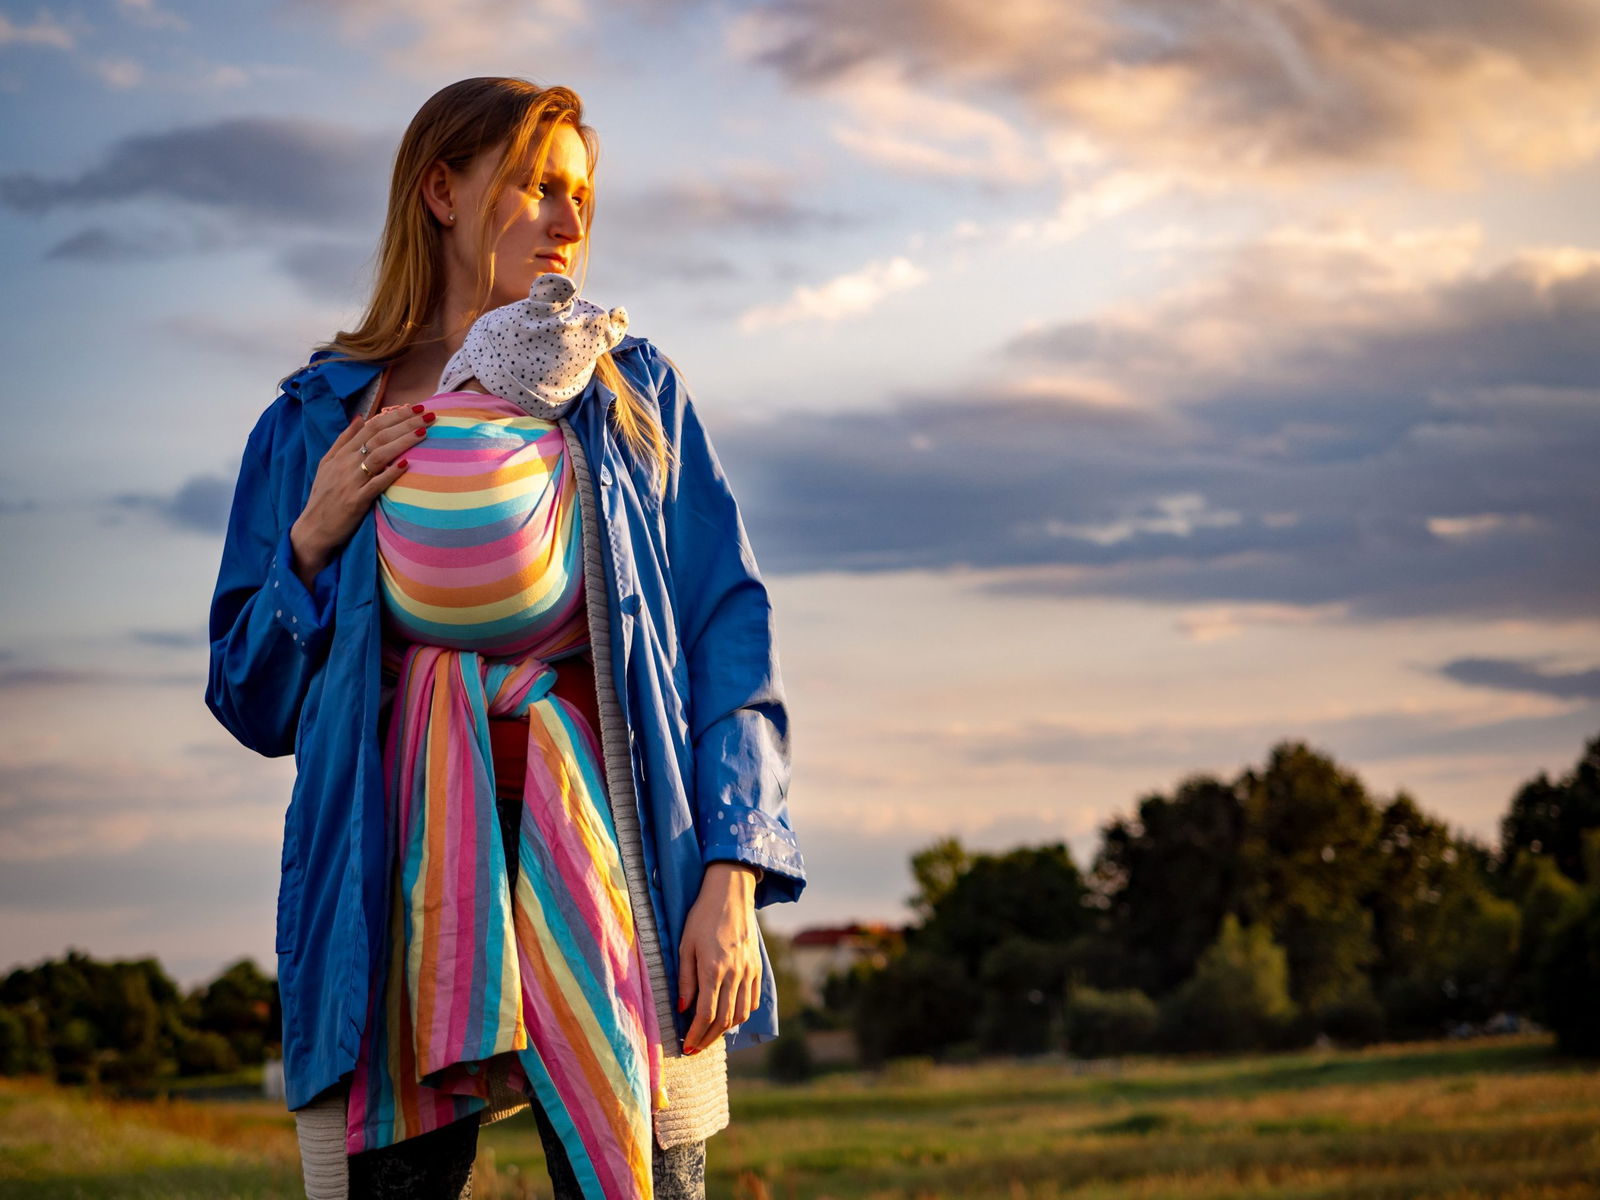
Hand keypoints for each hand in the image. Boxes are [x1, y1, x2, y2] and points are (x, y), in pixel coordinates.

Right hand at [290, 403, 433, 581]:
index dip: (393, 415)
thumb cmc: (324, 496)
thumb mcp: (327, 463)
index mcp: (341, 454)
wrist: (312, 528)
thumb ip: (343, 440)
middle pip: (378, 437)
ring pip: (378, 455)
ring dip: (402, 442)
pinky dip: (390, 473)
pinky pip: (375, 484)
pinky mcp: (355, 501)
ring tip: (423, 431)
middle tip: (427, 414)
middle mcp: (345, 463)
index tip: (414, 407)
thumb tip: (359, 417)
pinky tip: (406, 464)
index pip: (370, 427)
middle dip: (404, 423)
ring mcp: (350, 482)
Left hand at [677, 863, 761, 1054]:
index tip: (686, 1047)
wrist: (731, 894)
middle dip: (707, 1039)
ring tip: (709, 1036)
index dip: (695, 1035)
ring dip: (724, 1031)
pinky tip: (729, 1018)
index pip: (706, 1014)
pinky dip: (741, 1015)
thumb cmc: (702, 917)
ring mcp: (748, 971)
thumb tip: (683, 1009)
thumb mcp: (685, 946)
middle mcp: (734, 974)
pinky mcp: (757, 968)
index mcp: (713, 969)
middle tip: (694, 1049)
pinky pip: (752, 1001)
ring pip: (740, 1014)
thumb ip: (685, 979)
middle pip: (724, 1020)